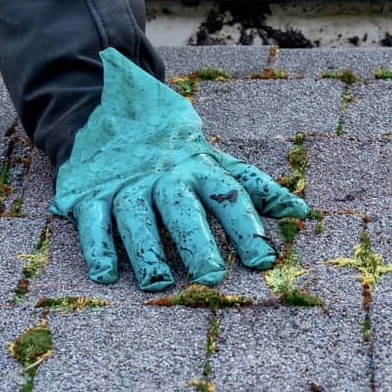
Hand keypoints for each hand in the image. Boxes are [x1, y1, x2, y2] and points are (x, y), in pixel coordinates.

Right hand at [51, 48, 308, 290]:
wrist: (108, 109)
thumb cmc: (175, 150)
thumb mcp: (214, 161)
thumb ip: (254, 188)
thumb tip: (302, 211)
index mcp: (199, 167)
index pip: (228, 195)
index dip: (247, 226)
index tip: (264, 260)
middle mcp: (163, 176)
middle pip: (182, 207)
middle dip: (197, 240)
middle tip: (211, 276)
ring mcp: (125, 184)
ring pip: (136, 215)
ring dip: (147, 249)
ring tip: (160, 283)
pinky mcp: (89, 193)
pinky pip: (92, 219)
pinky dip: (97, 245)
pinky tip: (106, 274)